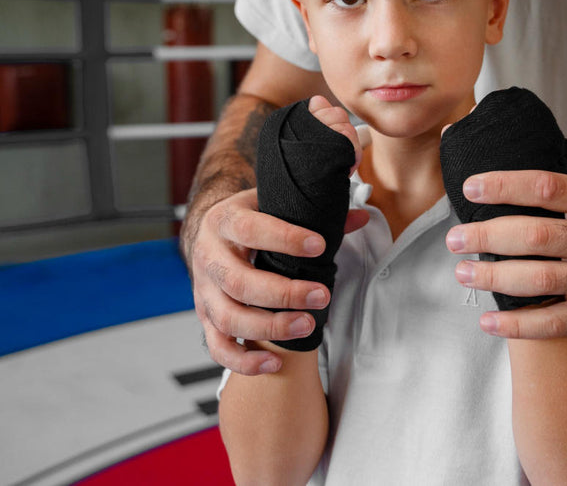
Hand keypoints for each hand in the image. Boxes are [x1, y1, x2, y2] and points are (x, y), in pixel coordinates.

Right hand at [187, 95, 368, 373]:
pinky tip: (275, 363)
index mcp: (226, 219)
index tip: (320, 245)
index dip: (284, 237)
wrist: (212, 235)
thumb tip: (363, 215)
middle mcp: (209, 255)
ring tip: (308, 328)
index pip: (251, 228)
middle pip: (238, 282)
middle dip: (282, 292)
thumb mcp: (278, 204)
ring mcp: (203, 290)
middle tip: (323, 294)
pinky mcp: (205, 318)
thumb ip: (319, 210)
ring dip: (269, 327)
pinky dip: (244, 361)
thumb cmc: (255, 219)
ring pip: (228, 318)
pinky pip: (218, 347)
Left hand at [445, 170, 566, 338]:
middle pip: (538, 235)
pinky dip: (516, 324)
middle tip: (456, 238)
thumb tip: (498, 179)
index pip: (548, 187)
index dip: (505, 186)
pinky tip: (487, 321)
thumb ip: (562, 191)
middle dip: (489, 236)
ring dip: (495, 278)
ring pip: (541, 280)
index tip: (470, 188)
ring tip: (464, 273)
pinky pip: (554, 323)